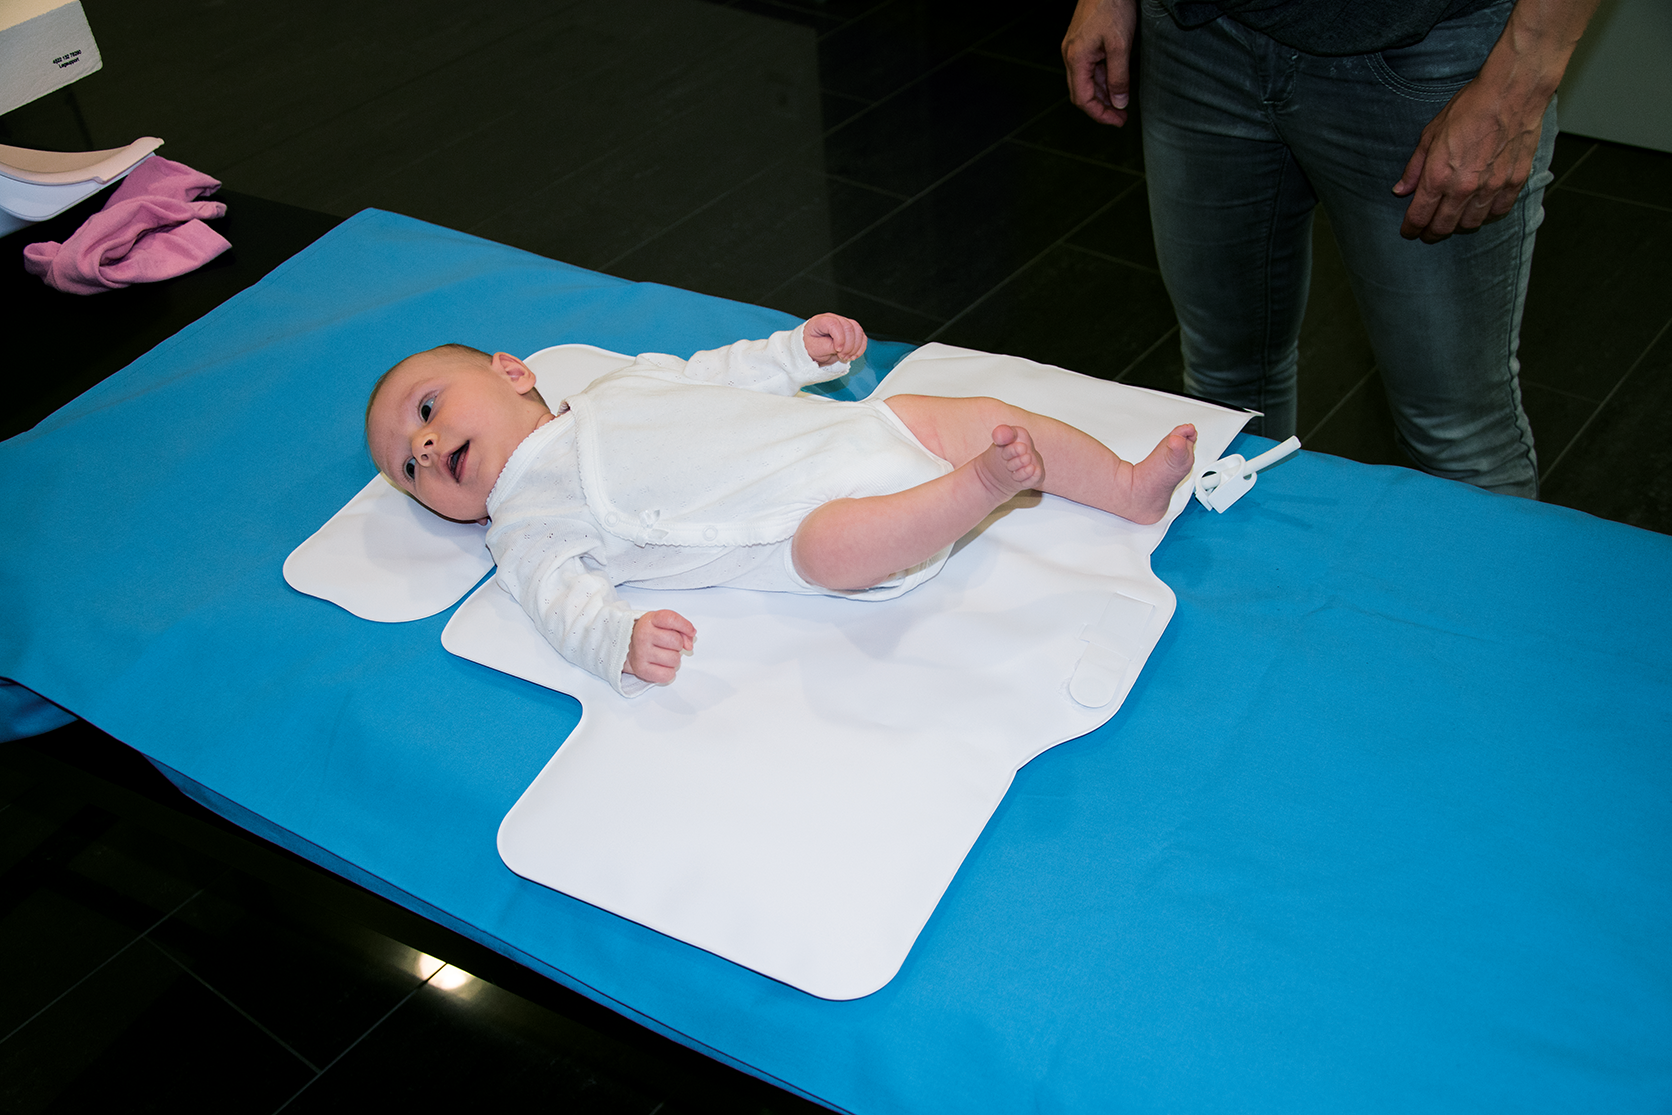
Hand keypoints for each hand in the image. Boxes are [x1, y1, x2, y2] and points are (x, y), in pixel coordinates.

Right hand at [626, 609, 695, 684]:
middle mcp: (643, 635)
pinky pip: (668, 674)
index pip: (671, 619)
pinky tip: (661, 665)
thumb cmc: (652, 634)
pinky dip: (668, 672)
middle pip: (676, 641)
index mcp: (649, 620)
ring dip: (674, 659)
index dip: (685, 625)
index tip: (690, 631)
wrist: (629, 646)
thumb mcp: (664, 624)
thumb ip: (681, 629)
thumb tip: (689, 645)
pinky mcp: (641, 669)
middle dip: (678, 645)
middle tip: (669, 645)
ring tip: (664, 655)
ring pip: (674, 659)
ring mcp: (641, 652)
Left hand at [803, 313, 866, 365]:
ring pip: (858, 331)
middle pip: (848, 327)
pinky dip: (860, 347)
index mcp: (821, 321)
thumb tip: (840, 348)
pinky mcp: (851, 331)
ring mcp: (844, 323)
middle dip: (848, 345)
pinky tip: (854, 354)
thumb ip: (827, 347)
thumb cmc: (811, 346)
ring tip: (848, 357)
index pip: (834, 324)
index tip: (838, 350)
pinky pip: (861, 336)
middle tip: (842, 356)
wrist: (813, 349)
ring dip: (856, 347)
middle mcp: (834, 319)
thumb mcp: (814, 349)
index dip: (839, 338)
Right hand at [1063, 0, 1137, 126]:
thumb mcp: (1121, 45)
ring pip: (1086, 82)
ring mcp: (1074, 49)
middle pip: (1081, 93)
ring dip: (1103, 94)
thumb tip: (1119, 103)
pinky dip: (1102, 79)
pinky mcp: (1081, 43)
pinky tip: (1116, 81)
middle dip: (1101, 108)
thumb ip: (1119, 77)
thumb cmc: (1113, 6)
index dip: (1100, 115)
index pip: (1083, 99)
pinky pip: (1089, 69)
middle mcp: (1070, 56)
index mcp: (1076, 59)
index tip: (1118, 121)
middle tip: (1121, 116)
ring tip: (1122, 101)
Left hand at [1391, 75, 1549, 242]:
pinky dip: (1486, 216)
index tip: (1409, 232)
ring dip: (1458, 227)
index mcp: (1438, 176)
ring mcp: (1491, 187)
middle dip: (1431, 233)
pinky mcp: (1514, 182)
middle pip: (1443, 227)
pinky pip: (1498, 212)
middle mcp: (1463, 187)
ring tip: (1452, 221)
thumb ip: (1414, 167)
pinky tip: (1480, 210)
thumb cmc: (1470, 107)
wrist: (1512, 92)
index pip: (1419, 217)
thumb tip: (1400, 190)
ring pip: (1470, 224)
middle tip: (1427, 233)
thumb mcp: (1431, 134)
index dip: (1411, 229)